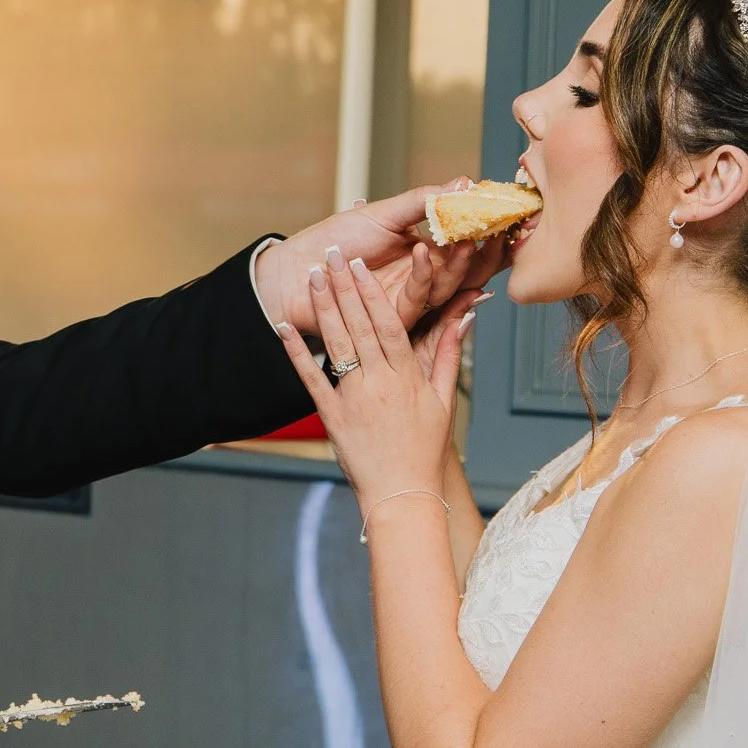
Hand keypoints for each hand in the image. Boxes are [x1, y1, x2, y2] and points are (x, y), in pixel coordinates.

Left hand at [256, 182, 498, 335]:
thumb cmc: (333, 241)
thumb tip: (464, 183)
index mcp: (424, 255)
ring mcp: (408, 300)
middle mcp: (421, 280)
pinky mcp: (391, 318)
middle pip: (468, 273)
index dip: (488, 237)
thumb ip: (424, 201)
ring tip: (467, 237)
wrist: (295, 271)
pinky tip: (423, 250)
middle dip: (487, 255)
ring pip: (448, 287)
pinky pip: (416, 298)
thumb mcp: (383, 214)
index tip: (506, 218)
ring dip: (461, 263)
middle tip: (500, 234)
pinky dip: (423, 274)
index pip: (467, 248)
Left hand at [274, 246, 480, 510]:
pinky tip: (283, 328)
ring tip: (312, 277)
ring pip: (337, 343)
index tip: (360, 266)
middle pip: (359, 325)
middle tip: (331, 255)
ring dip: (323, 308)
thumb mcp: (445, 401)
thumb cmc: (424, 449)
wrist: (402, 493)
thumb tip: (465, 315)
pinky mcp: (332, 415)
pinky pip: (311, 378)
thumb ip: (450, 354)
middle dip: (343, 286)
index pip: (389, 323)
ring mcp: (353, 398)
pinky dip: (296, 352)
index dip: (372, 291)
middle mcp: (379, 382)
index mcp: (407, 376)